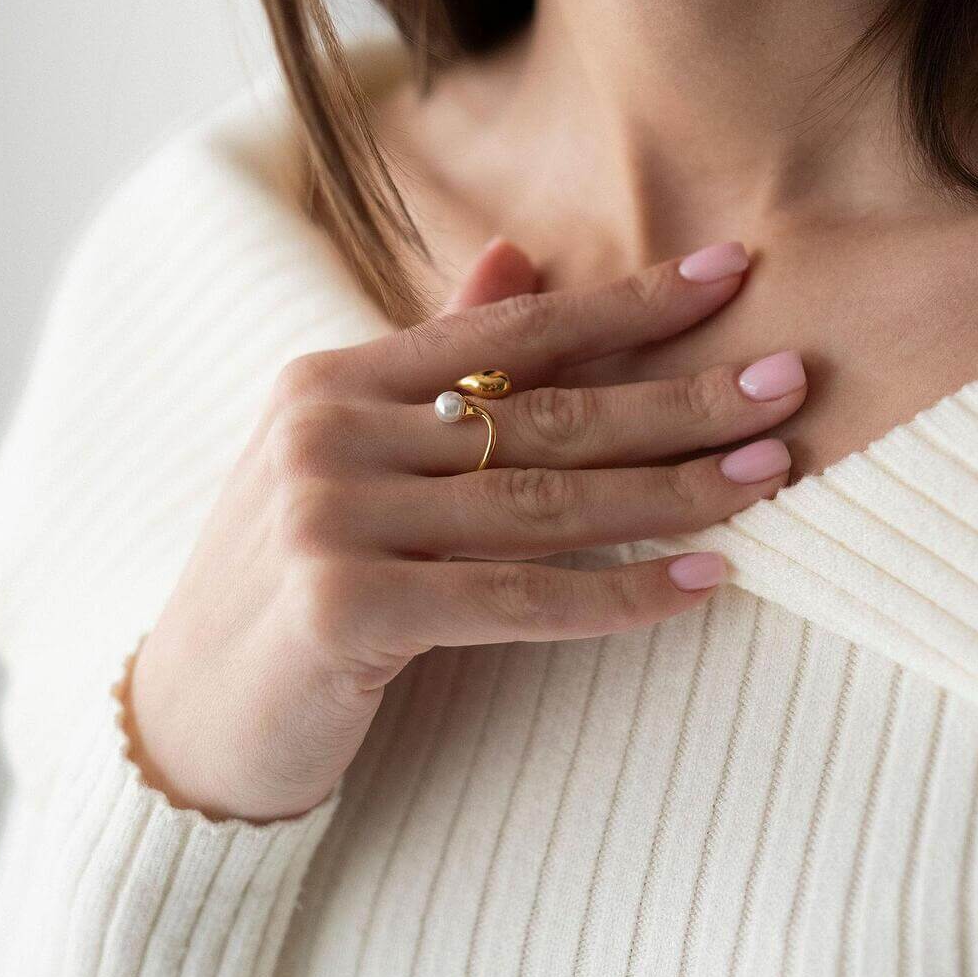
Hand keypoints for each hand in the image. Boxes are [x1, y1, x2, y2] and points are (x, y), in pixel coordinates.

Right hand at [125, 237, 805, 823]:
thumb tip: (519, 257)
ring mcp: (329, 517)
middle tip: (794, 383)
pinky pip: (517, 596)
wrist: (183, 720)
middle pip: (544, 413)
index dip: (627, 302)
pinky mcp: (344, 608)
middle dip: (681, 399)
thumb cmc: (285, 585)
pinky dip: (618, 595)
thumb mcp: (346, 458)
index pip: (508, 331)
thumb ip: (432, 361)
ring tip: (772, 473)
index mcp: (332, 382)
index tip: (733, 273)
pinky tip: (704, 582)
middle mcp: (327, 433)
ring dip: (674, 489)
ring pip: (544, 501)